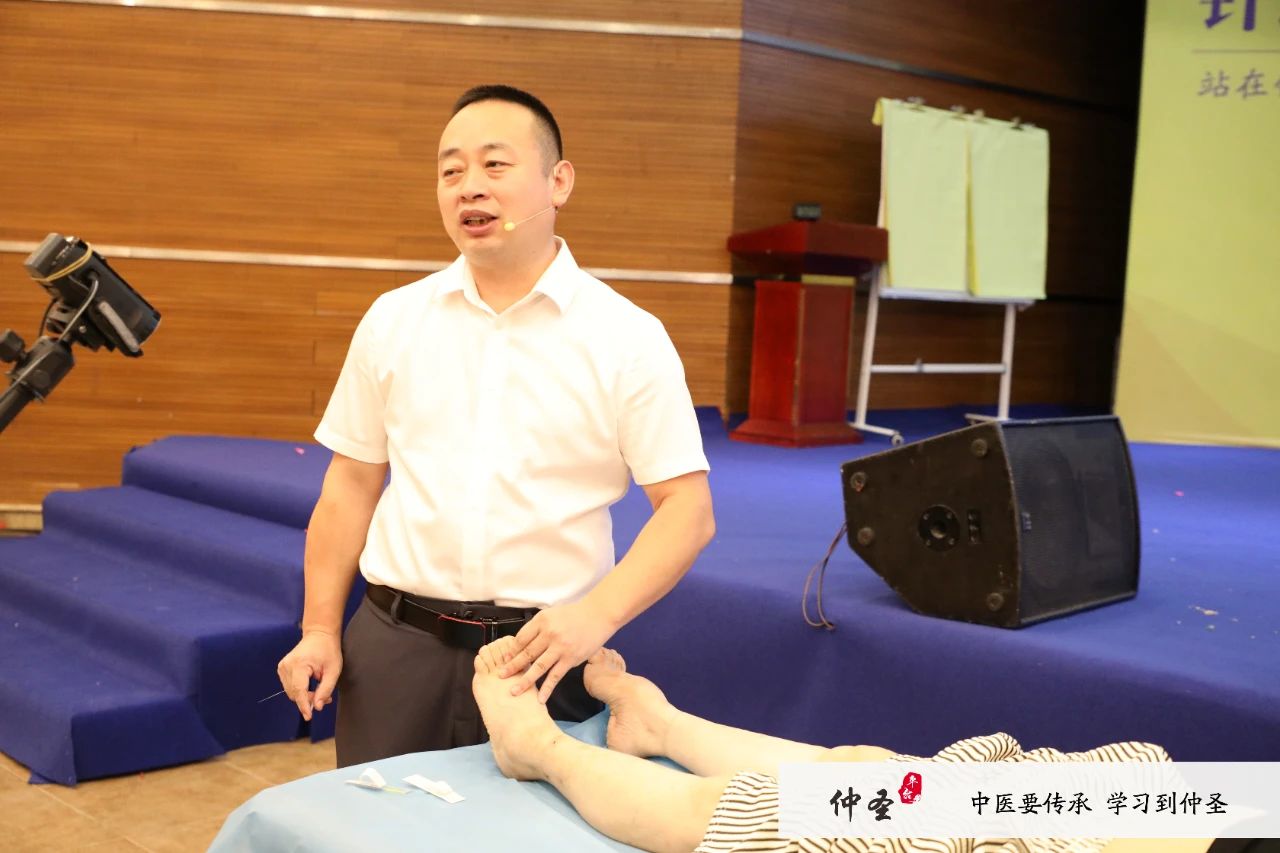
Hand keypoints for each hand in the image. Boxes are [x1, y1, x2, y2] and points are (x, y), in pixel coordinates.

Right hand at [276, 629, 341, 720]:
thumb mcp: (333, 670)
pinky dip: (300, 690)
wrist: (319, 634)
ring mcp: (282, 667)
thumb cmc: (328, 650)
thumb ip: (325, 689)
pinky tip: (311, 686)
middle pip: (295, 693)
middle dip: (309, 700)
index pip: (299, 691)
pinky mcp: (282, 669)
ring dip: (305, 696)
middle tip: (325, 698)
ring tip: (320, 691)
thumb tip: (317, 706)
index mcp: (299, 664)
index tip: (309, 716)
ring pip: (292, 692)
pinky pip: (290, 687)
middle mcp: (287, 666)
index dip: (304, 705)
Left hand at [497, 600, 615, 702]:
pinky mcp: (570, 659)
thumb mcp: (551, 614)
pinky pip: (555, 676)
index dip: (512, 650)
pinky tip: (540, 698)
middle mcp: (549, 634)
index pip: (521, 638)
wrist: (597, 615)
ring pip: (538, 667)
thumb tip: (521, 644)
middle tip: (501, 676)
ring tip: (514, 691)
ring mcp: (560, 648)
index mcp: (542, 621)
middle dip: (512, 666)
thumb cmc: (573, 615)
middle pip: (526, 653)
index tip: (505, 659)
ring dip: (524, 681)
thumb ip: (537, 628)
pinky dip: (547, 688)